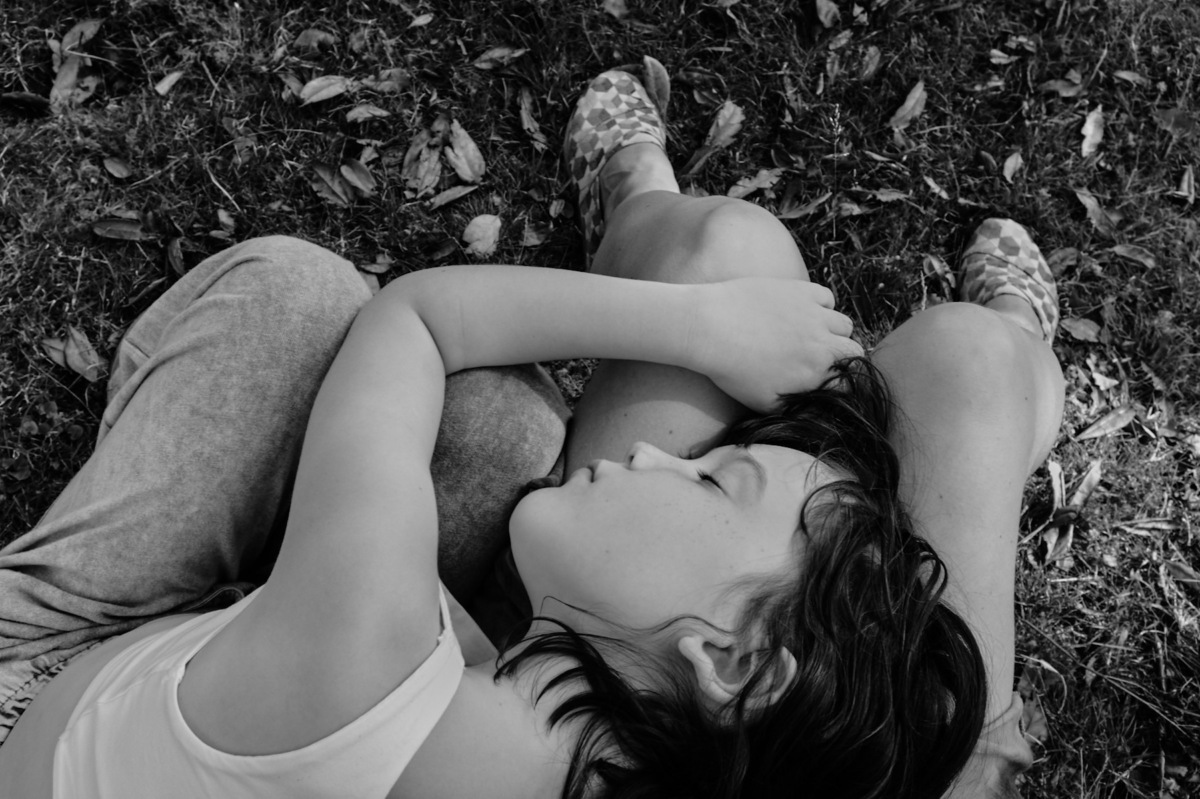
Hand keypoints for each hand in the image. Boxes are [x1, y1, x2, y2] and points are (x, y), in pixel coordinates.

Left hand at [690, 278, 863, 411]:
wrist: (708, 328)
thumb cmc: (731, 371)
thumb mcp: (763, 403)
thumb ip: (795, 406)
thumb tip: (811, 407)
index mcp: (815, 373)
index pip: (848, 382)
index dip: (838, 384)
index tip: (825, 382)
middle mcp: (822, 343)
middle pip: (853, 351)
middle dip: (841, 358)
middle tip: (818, 360)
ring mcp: (814, 314)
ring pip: (843, 324)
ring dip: (833, 332)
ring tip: (810, 337)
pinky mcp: (801, 290)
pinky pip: (827, 298)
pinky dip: (821, 306)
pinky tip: (802, 314)